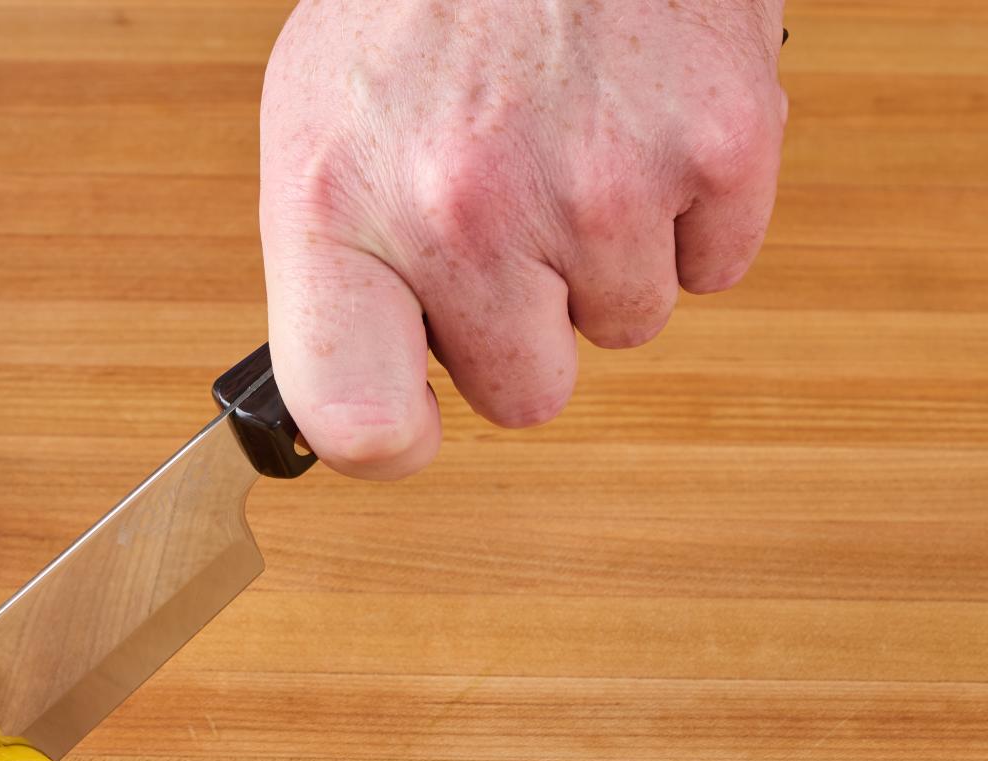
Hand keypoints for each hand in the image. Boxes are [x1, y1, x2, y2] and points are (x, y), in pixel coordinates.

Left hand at [260, 0, 786, 478]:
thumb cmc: (419, 9)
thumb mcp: (319, 135)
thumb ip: (338, 282)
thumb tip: (376, 410)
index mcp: (342, 211)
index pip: (357, 422)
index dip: (394, 441)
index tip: (410, 420)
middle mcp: (465, 210)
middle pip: (526, 395)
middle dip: (523, 324)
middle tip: (504, 213)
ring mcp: (600, 185)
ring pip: (627, 325)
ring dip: (605, 258)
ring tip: (567, 143)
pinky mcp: (718, 148)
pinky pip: (715, 267)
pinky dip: (689, 213)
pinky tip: (637, 129)